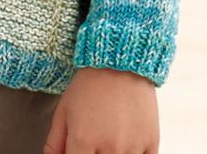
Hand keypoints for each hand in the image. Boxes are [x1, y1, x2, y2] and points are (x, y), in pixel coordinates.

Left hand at [43, 67, 158, 153]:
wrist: (120, 62)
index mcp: (83, 140)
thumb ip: (55, 144)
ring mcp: (132, 147)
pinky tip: (126, 145)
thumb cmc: (89, 86)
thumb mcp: (64, 111)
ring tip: (109, 138)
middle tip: (93, 143)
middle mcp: (109, 147)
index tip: (79, 151)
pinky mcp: (151, 142)